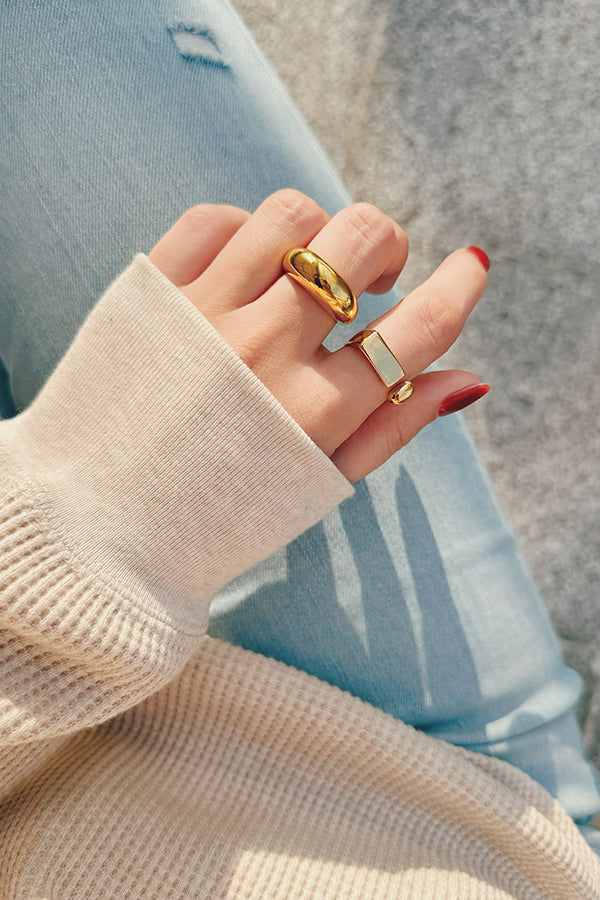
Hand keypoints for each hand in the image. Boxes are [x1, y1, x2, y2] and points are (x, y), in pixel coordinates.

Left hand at [148, 190, 487, 481]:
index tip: (470, 265)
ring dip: (317, 233)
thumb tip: (471, 380)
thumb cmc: (220, 512)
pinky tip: (246, 267)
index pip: (418, 329)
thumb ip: (394, 428)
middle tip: (375, 275)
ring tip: (305, 269)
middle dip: (386, 244)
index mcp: (316, 414)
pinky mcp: (150, 293)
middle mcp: (264, 355)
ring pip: (291, 216)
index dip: (460, 287)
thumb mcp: (317, 484)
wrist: (98, 525)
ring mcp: (204, 317)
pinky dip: (243, 231)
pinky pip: (214, 218)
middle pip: (360, 241)